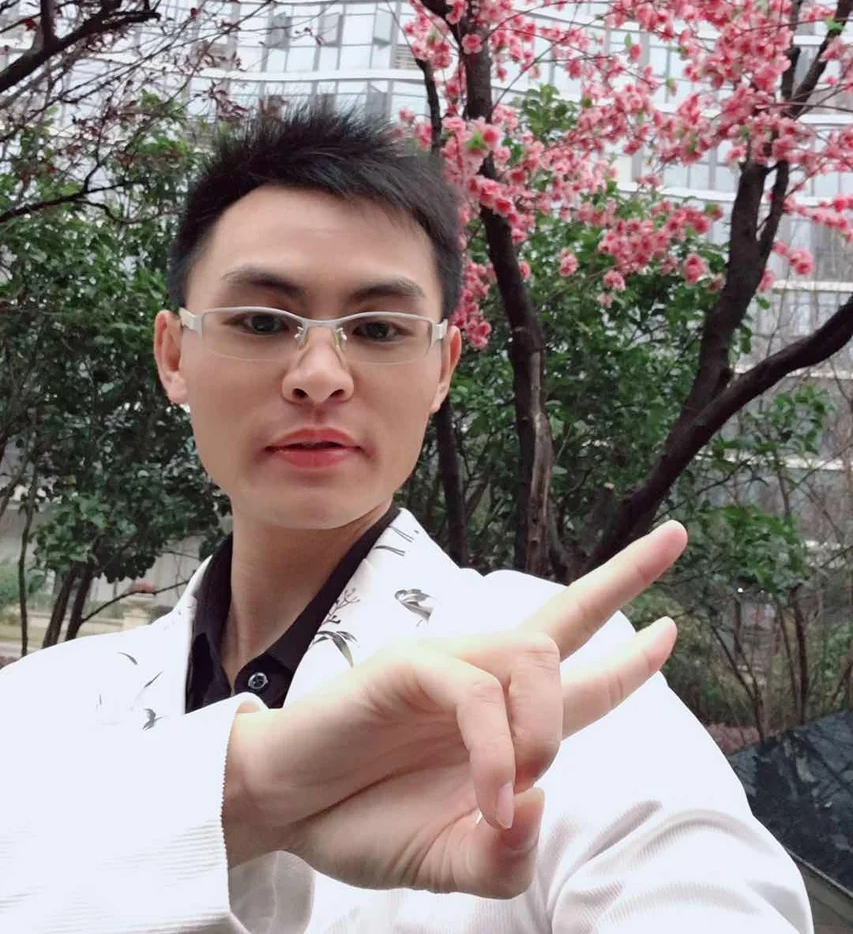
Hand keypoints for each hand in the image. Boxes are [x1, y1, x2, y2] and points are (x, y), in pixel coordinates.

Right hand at [224, 521, 685, 897]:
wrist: (283, 808)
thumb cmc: (362, 820)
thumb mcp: (449, 863)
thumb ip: (504, 858)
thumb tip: (543, 802)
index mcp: (499, 719)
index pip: (578, 675)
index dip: (630, 658)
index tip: (671, 629)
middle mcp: (482, 678)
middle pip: (565, 617)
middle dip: (624, 578)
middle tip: (677, 537)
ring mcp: (445, 666)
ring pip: (534, 655)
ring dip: (543, 728)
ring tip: (515, 790)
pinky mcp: (406, 667)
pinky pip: (475, 693)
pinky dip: (493, 749)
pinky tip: (489, 793)